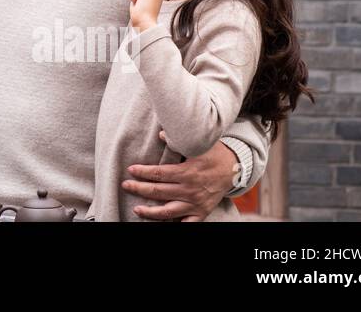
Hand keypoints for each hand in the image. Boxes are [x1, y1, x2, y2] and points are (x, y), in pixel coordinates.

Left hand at [122, 134, 237, 220]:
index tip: (131, 170)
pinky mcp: (201, 212)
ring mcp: (195, 204)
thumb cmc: (214, 154)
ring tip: (137, 209)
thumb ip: (178, 141)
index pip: (159, 174)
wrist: (235, 169)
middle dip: (139, 188)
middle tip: (126, 185)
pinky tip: (162, 223)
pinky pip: (188, 224)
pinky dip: (176, 224)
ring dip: (150, 212)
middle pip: (159, 192)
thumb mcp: (198, 144)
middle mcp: (190, 190)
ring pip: (168, 211)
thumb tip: (161, 134)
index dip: (143, 172)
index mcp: (187, 173)